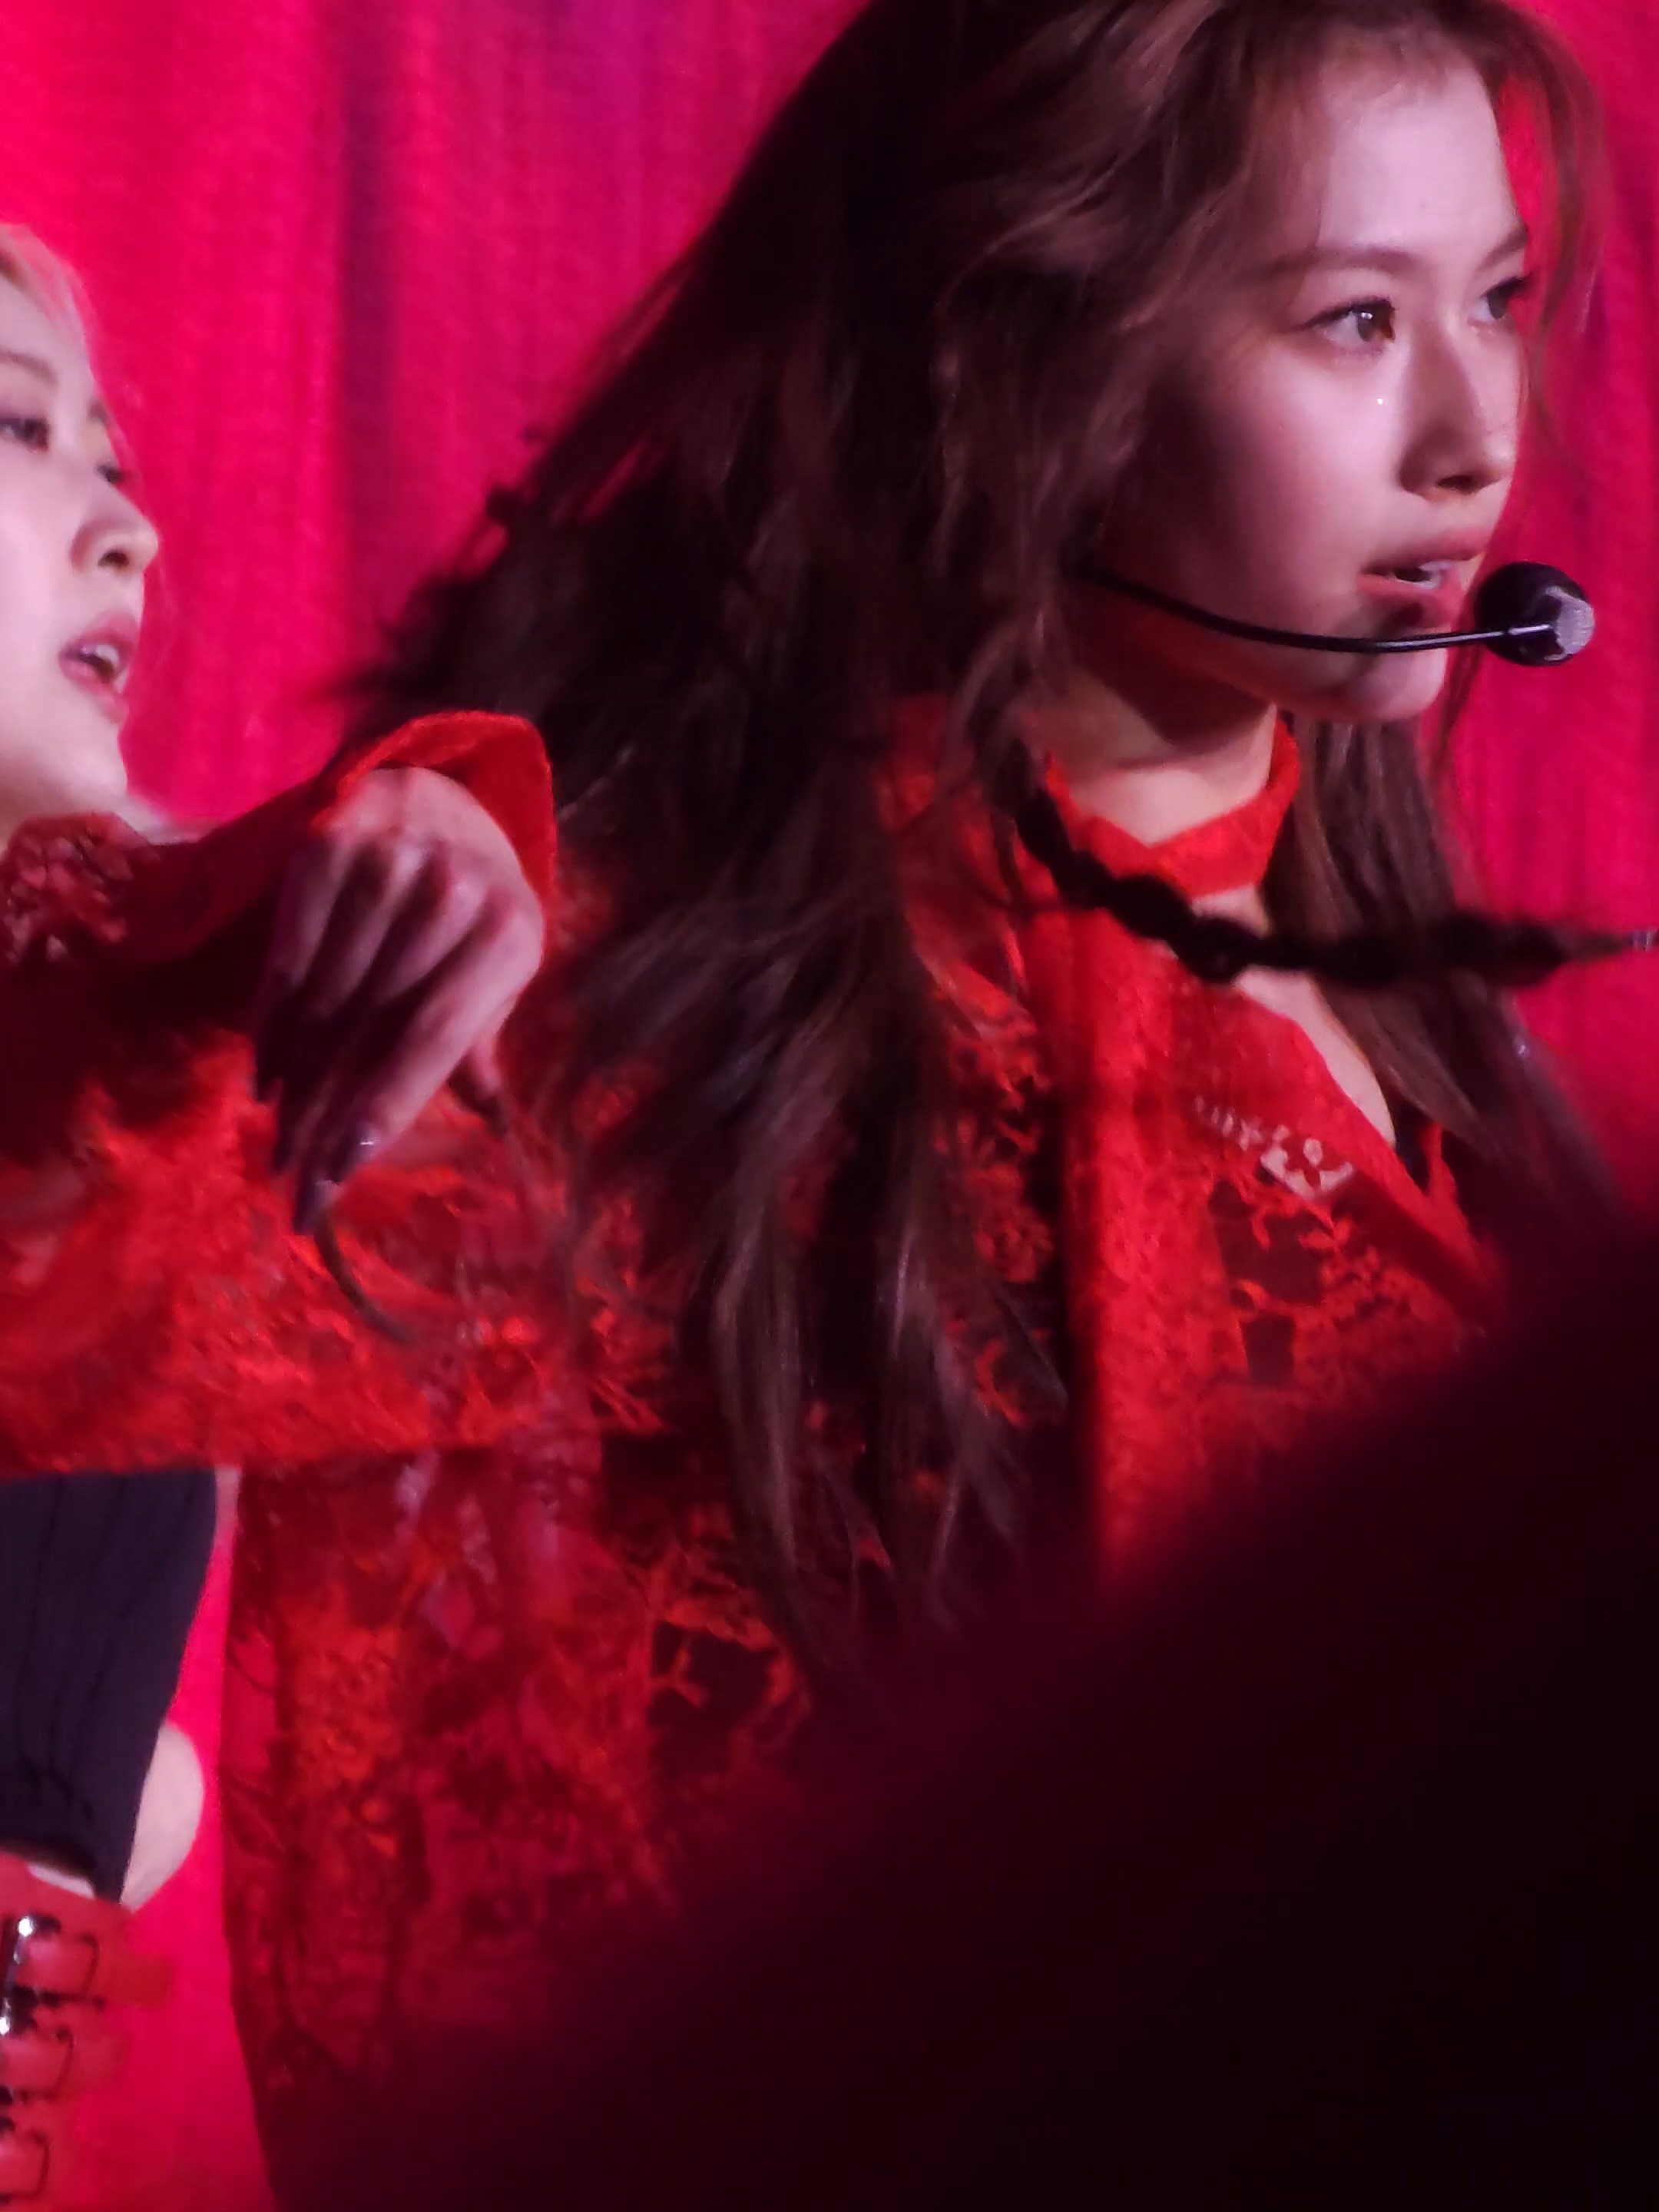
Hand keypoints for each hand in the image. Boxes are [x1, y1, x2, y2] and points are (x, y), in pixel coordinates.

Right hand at [252, 766, 545, 1230]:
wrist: (438, 793)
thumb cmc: (477, 905)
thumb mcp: (503, 963)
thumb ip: (482, 1035)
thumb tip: (486, 1116)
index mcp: (508, 934)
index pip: (436, 1033)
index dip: (387, 1103)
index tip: (343, 1169)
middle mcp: (449, 894)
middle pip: (372, 1027)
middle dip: (330, 1115)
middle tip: (298, 1186)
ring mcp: (386, 865)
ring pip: (325, 997)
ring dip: (296, 1080)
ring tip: (281, 1140)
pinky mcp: (325, 847)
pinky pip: (289, 953)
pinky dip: (272, 1019)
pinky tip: (266, 1072)